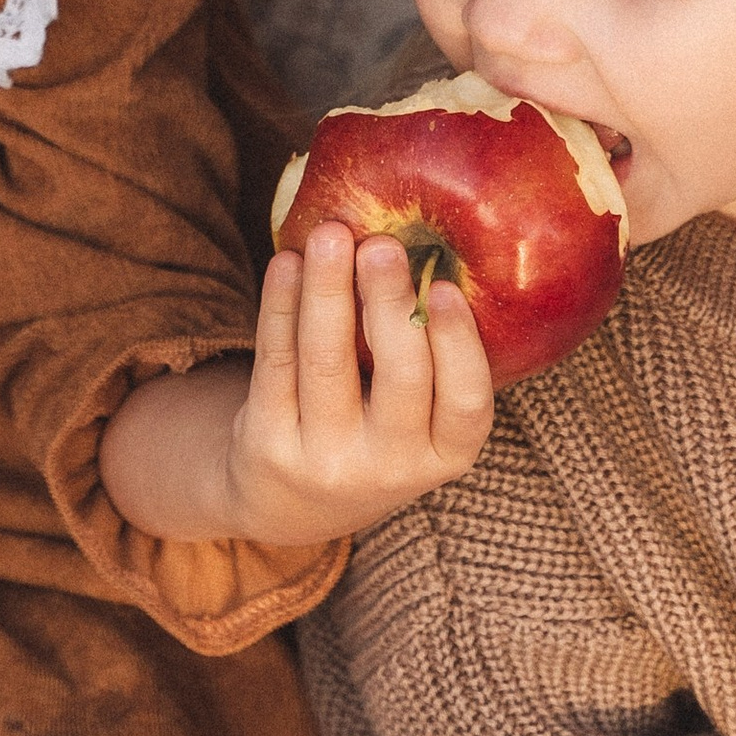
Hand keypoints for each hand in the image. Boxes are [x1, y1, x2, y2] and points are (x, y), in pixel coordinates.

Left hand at [220, 218, 494, 541]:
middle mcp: (391, 468)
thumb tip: (417, 243)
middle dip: (388, 303)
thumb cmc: (371, 431)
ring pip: (327, 362)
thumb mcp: (414, 418)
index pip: (467, 403)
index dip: (459, 345)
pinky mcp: (269, 446)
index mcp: (444, 454)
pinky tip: (286, 263)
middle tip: (382, 244)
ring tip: (330, 234)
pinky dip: (280, 305)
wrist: (289, 501)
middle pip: (399, 378)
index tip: (444, 286)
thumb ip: (426, 352)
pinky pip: (276, 361)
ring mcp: (326, 462)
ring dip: (327, 289)